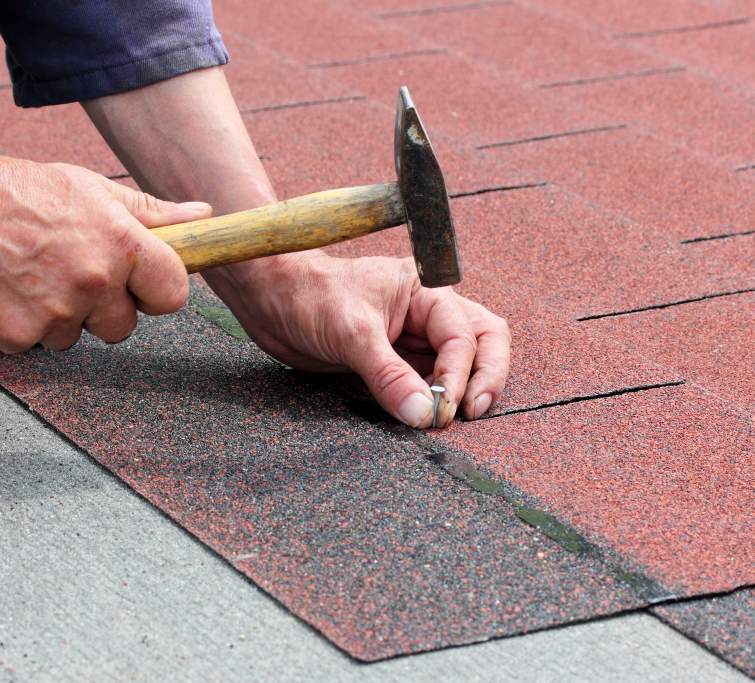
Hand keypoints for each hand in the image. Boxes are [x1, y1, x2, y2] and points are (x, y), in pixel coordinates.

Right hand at [0, 150, 211, 351]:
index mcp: (121, 243)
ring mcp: (56, 311)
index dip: (157, 292)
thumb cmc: (17, 192)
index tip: (140, 285)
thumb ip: (152, 212)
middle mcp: (94, 279)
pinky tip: (10, 290)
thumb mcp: (92, 189)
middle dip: (104, 307)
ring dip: (62, 315)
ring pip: (79, 336)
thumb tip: (202, 216)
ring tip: (34, 274)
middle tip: (70, 272)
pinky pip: (38, 343)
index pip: (173, 293)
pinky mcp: (19, 334)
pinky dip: (25, 324)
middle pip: (125, 325)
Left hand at [203, 251, 510, 427]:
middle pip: (482, 342)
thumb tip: (424, 413)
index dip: (460, 372)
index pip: (464, 335)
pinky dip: (432, 402)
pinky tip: (424, 418)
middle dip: (485, 377)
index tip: (444, 406)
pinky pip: (425, 384)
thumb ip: (389, 375)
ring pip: (459, 366)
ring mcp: (411, 340)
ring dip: (460, 392)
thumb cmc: (309, 295)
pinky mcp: (393, 363)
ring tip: (450, 420)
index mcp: (424, 292)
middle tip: (473, 413)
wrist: (269, 299)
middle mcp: (425, 314)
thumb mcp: (351, 333)